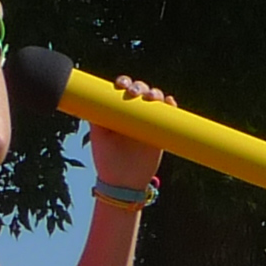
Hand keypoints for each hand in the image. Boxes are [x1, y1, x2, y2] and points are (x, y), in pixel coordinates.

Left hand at [88, 73, 175, 190]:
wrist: (123, 183)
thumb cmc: (107, 159)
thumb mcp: (97, 136)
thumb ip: (96, 118)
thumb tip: (93, 97)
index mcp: (117, 111)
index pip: (122, 90)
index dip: (124, 82)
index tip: (121, 84)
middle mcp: (133, 113)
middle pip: (141, 91)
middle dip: (140, 86)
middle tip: (135, 93)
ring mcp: (148, 122)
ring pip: (156, 99)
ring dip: (156, 93)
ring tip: (153, 98)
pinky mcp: (161, 133)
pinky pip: (169, 115)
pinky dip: (171, 106)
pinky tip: (170, 103)